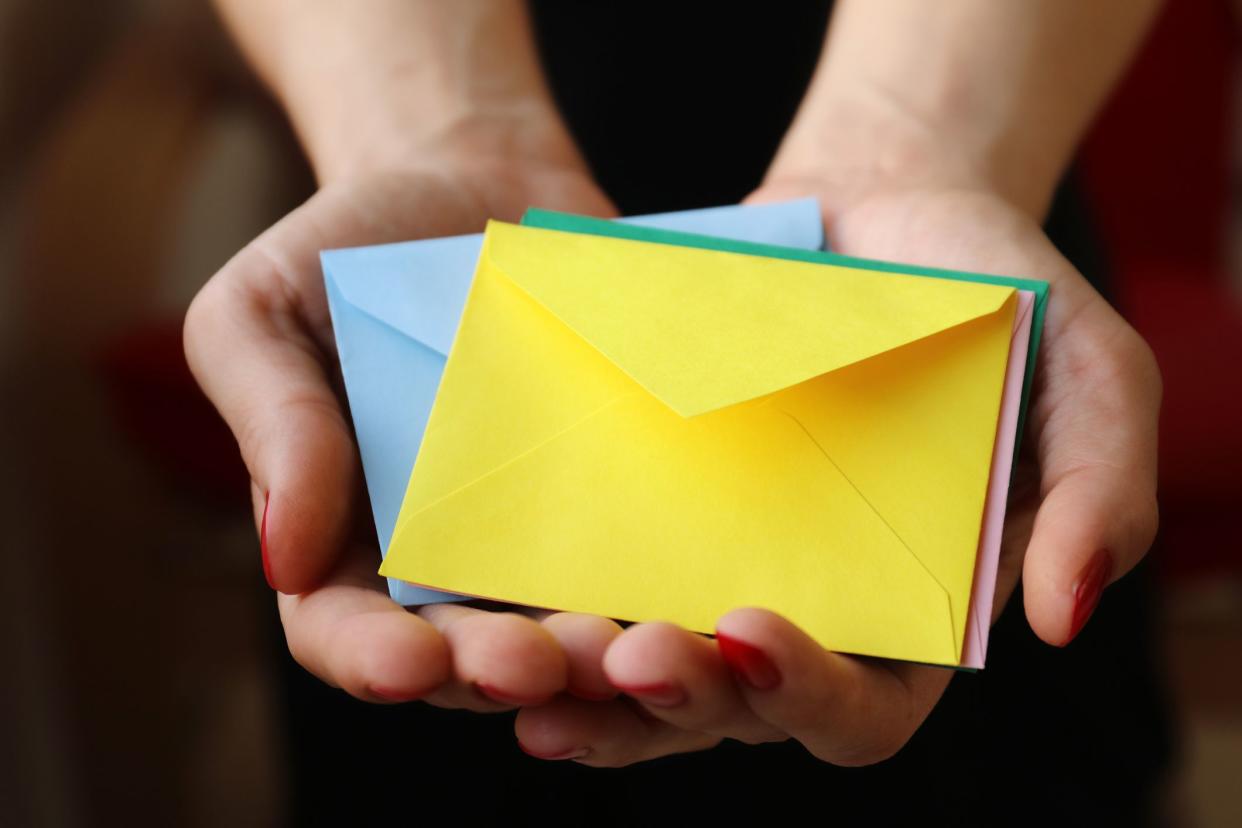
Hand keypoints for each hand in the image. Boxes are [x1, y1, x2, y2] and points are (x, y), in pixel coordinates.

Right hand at [184, 157, 631, 709]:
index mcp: (343, 537)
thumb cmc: (343, 250)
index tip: (407, 662)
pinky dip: (667, 589)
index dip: (370, 660)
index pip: (342, 631)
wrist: (469, 181)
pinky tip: (696, 595)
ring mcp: (539, 533)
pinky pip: (645, 555)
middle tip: (536, 663)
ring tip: (622, 648)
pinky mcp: (617, 494)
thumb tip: (285, 557)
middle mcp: (445, 559)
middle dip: (497, 669)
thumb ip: (272, 425)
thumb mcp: (263, 313)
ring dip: (593, 658)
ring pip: (566, 628)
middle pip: (466, 654)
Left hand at [512, 183, 1159, 765]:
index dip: (808, 692)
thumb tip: (1055, 618)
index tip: (752, 625)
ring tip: (529, 671)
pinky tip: (491, 610)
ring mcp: (716, 566)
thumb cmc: (999, 298)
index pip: (860, 708)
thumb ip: (1097, 492)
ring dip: (591, 688)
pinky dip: (549, 613)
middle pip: (733, 709)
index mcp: (907, 618)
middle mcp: (803, 612)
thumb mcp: (1089, 376)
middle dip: (677, 697)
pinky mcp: (650, 514)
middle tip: (629, 654)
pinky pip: (593, 584)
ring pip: (646, 671)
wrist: (882, 213)